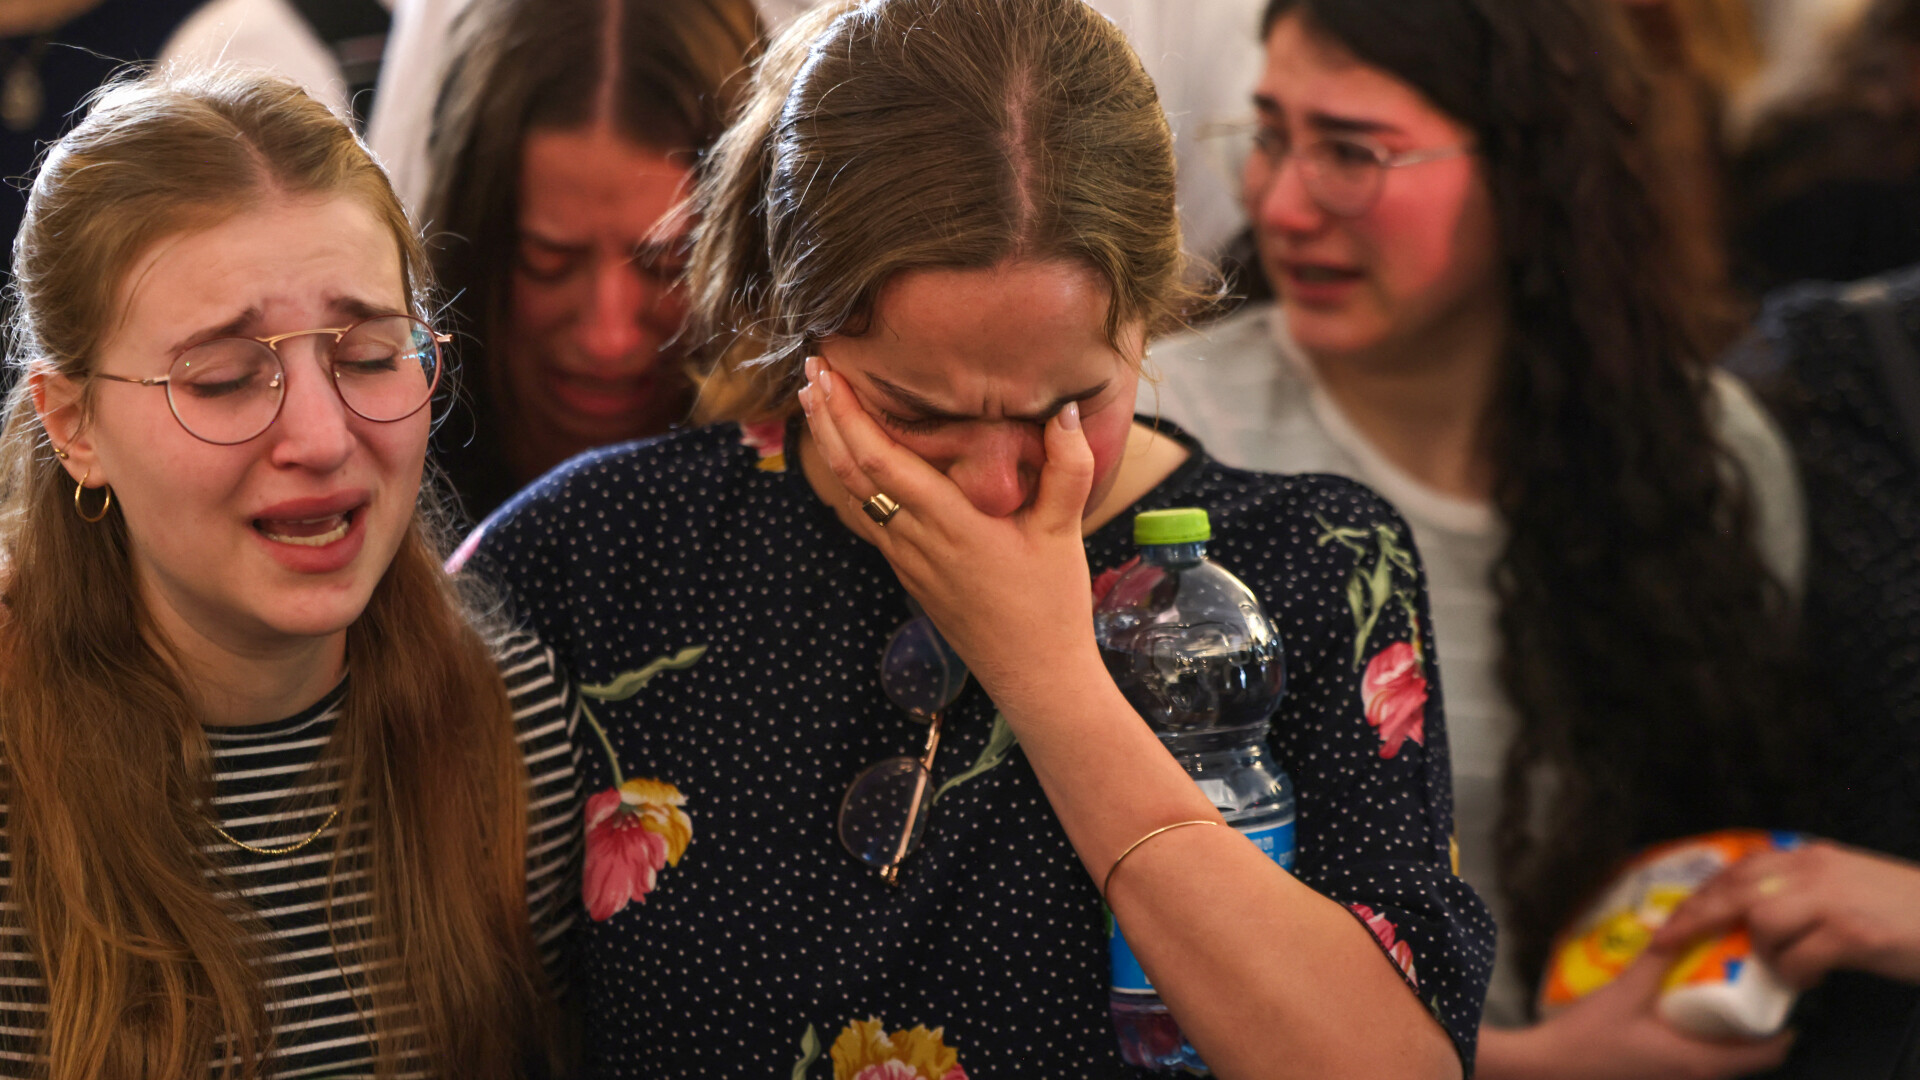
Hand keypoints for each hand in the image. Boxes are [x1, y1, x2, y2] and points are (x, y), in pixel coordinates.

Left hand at [797, 356, 1101, 699]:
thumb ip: (1068, 468)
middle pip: (851, 472)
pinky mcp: (909, 574)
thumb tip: (1064, 411)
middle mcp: (915, 540)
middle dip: (827, 420)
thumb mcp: (1063, 532)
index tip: (829, 374)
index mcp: (949, 523)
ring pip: (854, 496)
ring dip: (832, 448)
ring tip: (819, 405)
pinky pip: (869, 519)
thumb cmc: (1050, 604)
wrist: (1033, 675)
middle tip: (811, 371)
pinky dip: (851, 480)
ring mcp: (906, 560)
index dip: (848, 415)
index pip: (880, 460)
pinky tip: (852, 462)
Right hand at [1479, 948, 1792, 1079]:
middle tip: (1749, 987)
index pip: (1768, 1053)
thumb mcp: (1625, 991)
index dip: (1783, 1026)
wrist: (1547, 1071)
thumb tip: (1682, 923)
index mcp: (1700, 1061)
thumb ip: (1656, 959)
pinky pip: (1697, 1067)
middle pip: (1749, 1059)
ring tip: (1719, 999)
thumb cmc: (1588, 1037)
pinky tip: (1682, 1022)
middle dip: (1754, 1026)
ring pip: (1723, 1064)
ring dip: (1728, 1037)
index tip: (1781, 994)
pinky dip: (1703, 1046)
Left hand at [1654, 840, 1919, 987]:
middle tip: (1669, 942)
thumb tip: (1759, 918)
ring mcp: (1834, 899)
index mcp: (1812, 857)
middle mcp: (1817, 869)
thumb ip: (1805, 892)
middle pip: (1734, 888)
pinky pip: (1799, 958)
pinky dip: (1795, 975)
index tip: (1673, 917)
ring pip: (1761, 920)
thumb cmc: (1908, 911)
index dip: (1701, 894)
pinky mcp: (1853, 932)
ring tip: (1781, 968)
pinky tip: (1809, 980)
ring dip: (1762, 952)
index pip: (1738, 868)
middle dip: (1695, 917)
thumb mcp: (1848, 886)